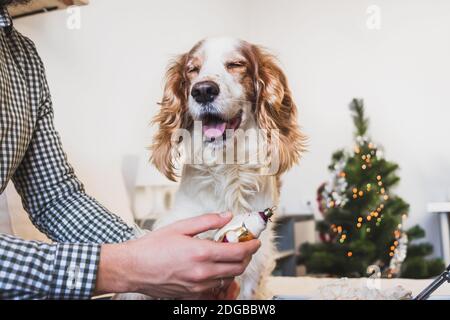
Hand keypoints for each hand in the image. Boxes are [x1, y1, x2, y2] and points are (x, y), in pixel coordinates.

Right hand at [95, 212, 259, 297]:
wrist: (133, 268)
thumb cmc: (153, 247)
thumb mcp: (180, 227)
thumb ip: (207, 221)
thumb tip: (227, 216)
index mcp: (201, 252)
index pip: (238, 252)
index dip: (252, 246)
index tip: (255, 240)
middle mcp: (203, 272)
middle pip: (238, 267)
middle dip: (246, 256)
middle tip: (244, 246)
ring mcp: (198, 287)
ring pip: (228, 278)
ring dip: (234, 267)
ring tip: (227, 254)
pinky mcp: (192, 295)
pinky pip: (215, 289)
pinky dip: (220, 278)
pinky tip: (213, 268)